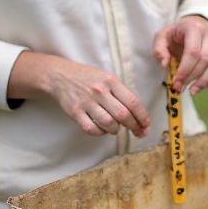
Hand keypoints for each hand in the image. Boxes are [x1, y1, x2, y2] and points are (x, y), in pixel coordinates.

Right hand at [9, 52, 149, 137]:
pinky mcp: (75, 112)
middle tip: (137, 131)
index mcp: (111, 81)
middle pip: (123, 115)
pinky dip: (100, 133)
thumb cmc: (89, 78)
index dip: (142, 116)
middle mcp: (100, 91)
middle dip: (133, 126)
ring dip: (116, 130)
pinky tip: (102, 129)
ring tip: (116, 128)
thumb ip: (121, 92)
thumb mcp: (108, 78)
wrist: (61, 76)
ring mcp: (87, 102)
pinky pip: (91, 129)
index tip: (146, 125)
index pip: (133, 102)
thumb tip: (137, 113)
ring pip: (108, 123)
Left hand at [154, 15, 207, 95]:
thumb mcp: (162, 36)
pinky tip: (205, 86)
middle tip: (180, 88)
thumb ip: (159, 49)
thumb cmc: (176, 34)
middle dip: (193, 77)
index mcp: (194, 28)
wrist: (193, 25)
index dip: (185, 69)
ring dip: (204, 81)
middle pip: (206, 59)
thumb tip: (165, 64)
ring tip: (192, 91)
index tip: (176, 82)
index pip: (193, 51)